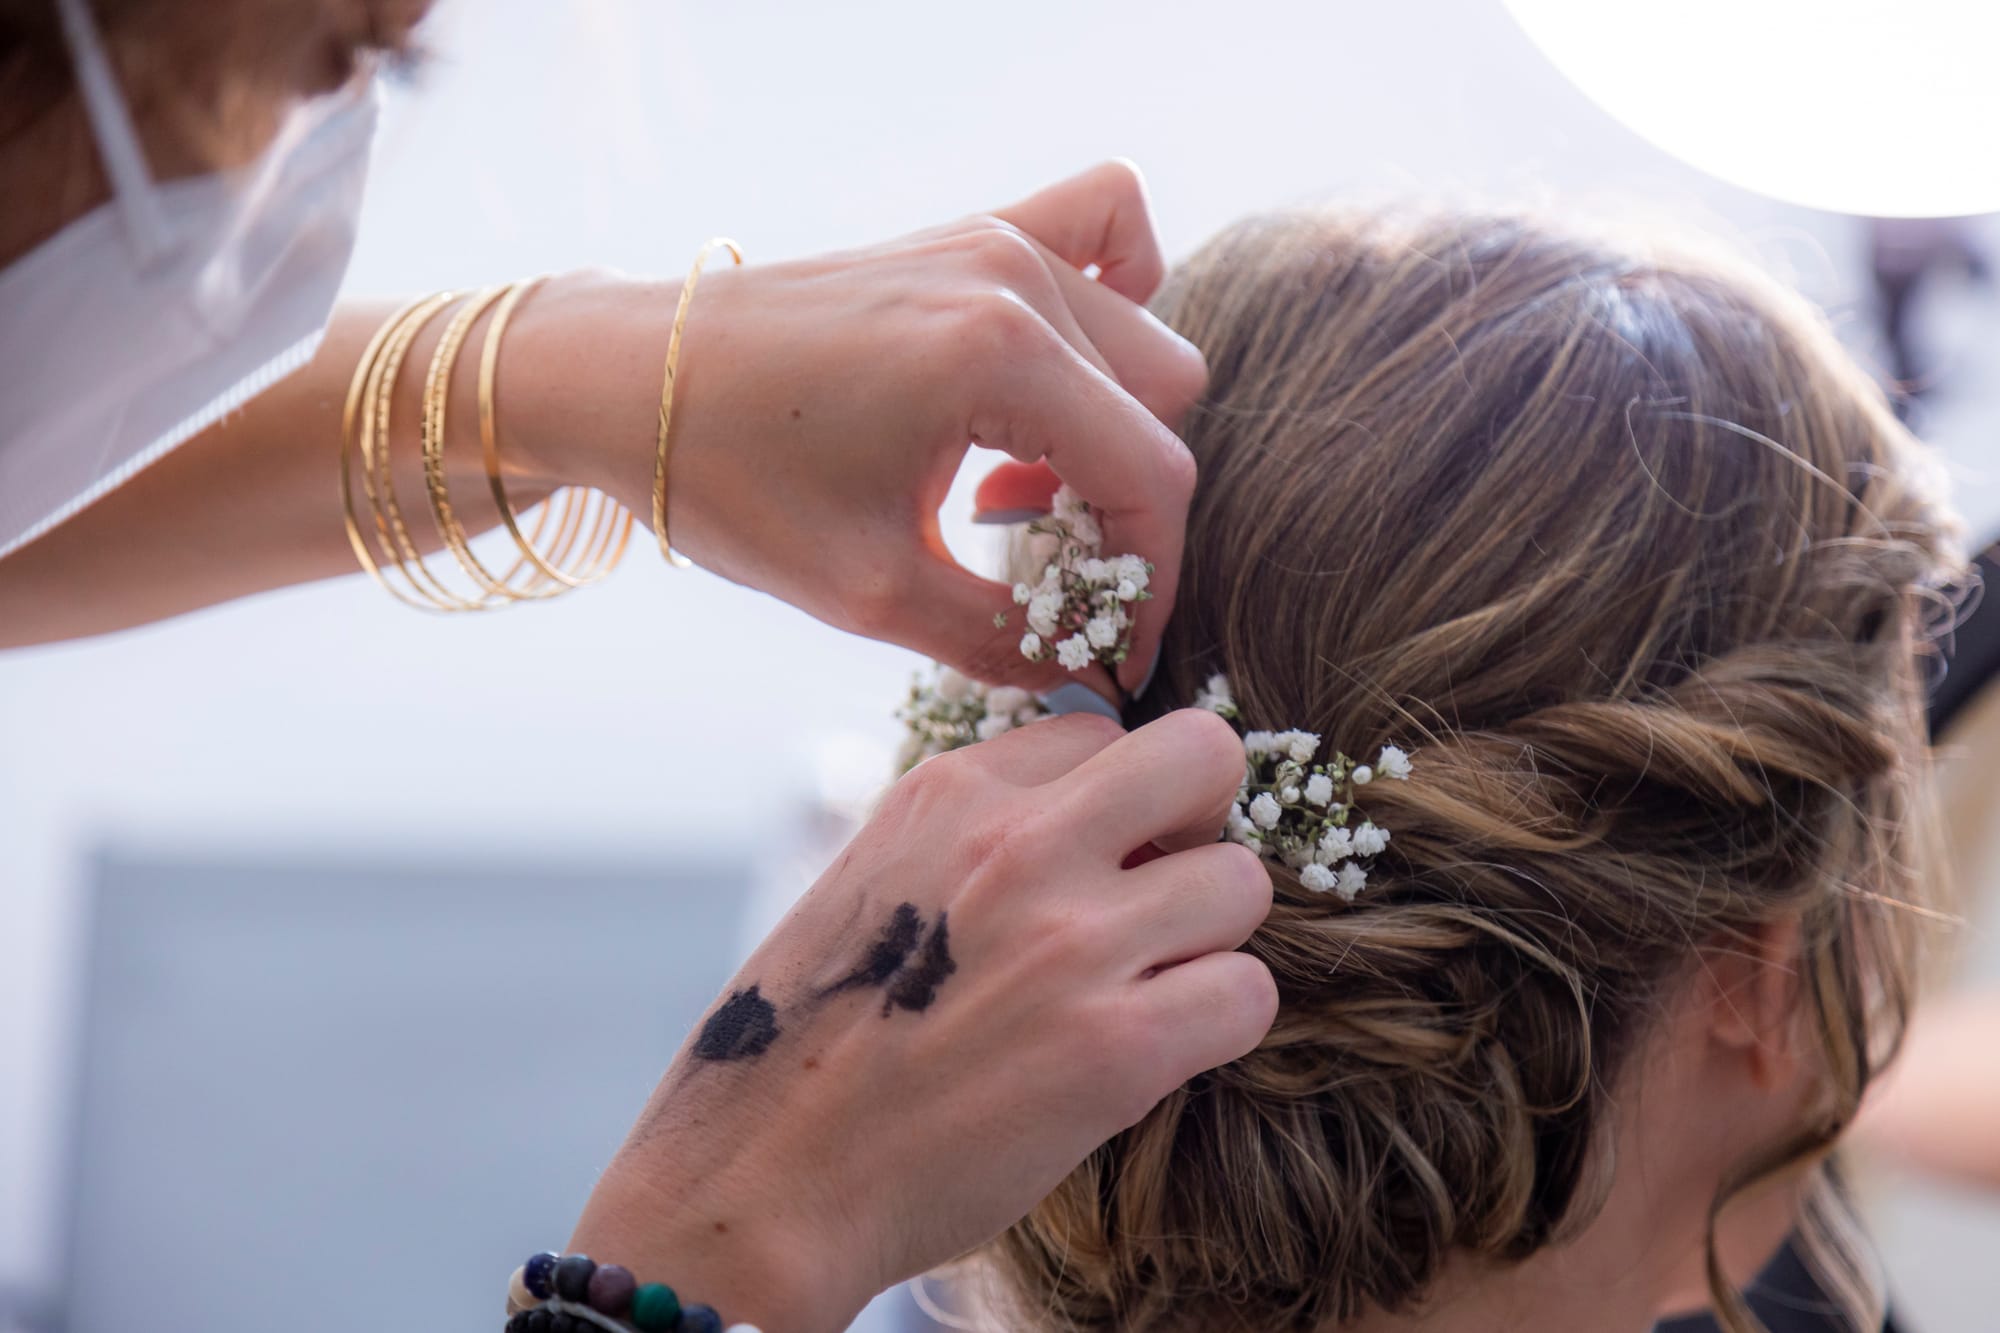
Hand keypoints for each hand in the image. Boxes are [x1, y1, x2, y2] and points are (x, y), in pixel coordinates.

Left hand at [514, 161, 1205, 695]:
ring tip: (1009, 495)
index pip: (1150, 476)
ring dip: (1106, 432)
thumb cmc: (728, 477)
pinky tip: (1050, 381)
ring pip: (1139, 341)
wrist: (624, 380)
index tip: (1114, 647)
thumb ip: (1000, 637)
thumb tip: (1088, 675)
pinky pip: (1106, 229)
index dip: (1148, 579)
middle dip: (1121, 512)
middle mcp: (1012, 278)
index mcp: (997, 355)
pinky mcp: (968, 233)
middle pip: (1159, 409)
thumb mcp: (869, 589)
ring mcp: (993, 240)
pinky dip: (1115, 302)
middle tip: (1041, 575)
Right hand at [567, 710, 1276, 1332]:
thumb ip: (969, 835)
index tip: (1095, 861)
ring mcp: (1073, 941)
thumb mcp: (869, 879)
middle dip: (1201, 822)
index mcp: (950, 792)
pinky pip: (1248, 995)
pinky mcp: (1117, 1047)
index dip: (1117, 800)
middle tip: (1163, 894)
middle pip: (1204, 755)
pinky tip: (1157, 1052)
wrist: (760, 1182)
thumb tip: (1082, 819)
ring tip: (1147, 991)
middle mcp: (1017, 844)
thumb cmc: (807, 1045)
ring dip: (1209, 941)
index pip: (1104, 731)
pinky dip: (1219, 1025)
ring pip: (1241, 883)